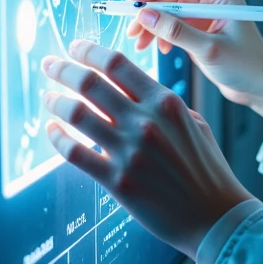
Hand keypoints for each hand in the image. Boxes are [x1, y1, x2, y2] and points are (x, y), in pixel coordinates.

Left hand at [41, 38, 256, 260]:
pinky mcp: (117, 181)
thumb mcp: (194, 123)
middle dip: (63, 69)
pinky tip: (52, 130)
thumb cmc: (207, 170)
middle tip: (49, 64)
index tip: (74, 47)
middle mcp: (146, 122)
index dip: (89, 51)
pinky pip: (75, 153)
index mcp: (166, 102)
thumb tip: (134, 91)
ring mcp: (130, 152)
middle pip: (91, 83)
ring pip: (77, 114)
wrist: (215, 216)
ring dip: (56, 100)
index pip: (117, 64)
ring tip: (48, 97)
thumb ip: (164, 104)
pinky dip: (57, 138)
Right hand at [124, 0, 262, 115]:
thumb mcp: (208, 49)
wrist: (261, 88)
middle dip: (150, 11)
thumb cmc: (246, 67)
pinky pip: (175, 25)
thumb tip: (145, 15)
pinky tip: (161, 50)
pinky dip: (163, 35)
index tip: (135, 6)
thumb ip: (176, 31)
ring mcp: (207, 15)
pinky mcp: (202, 30)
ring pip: (169, 11)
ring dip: (153, 25)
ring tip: (140, 45)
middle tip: (131, 31)